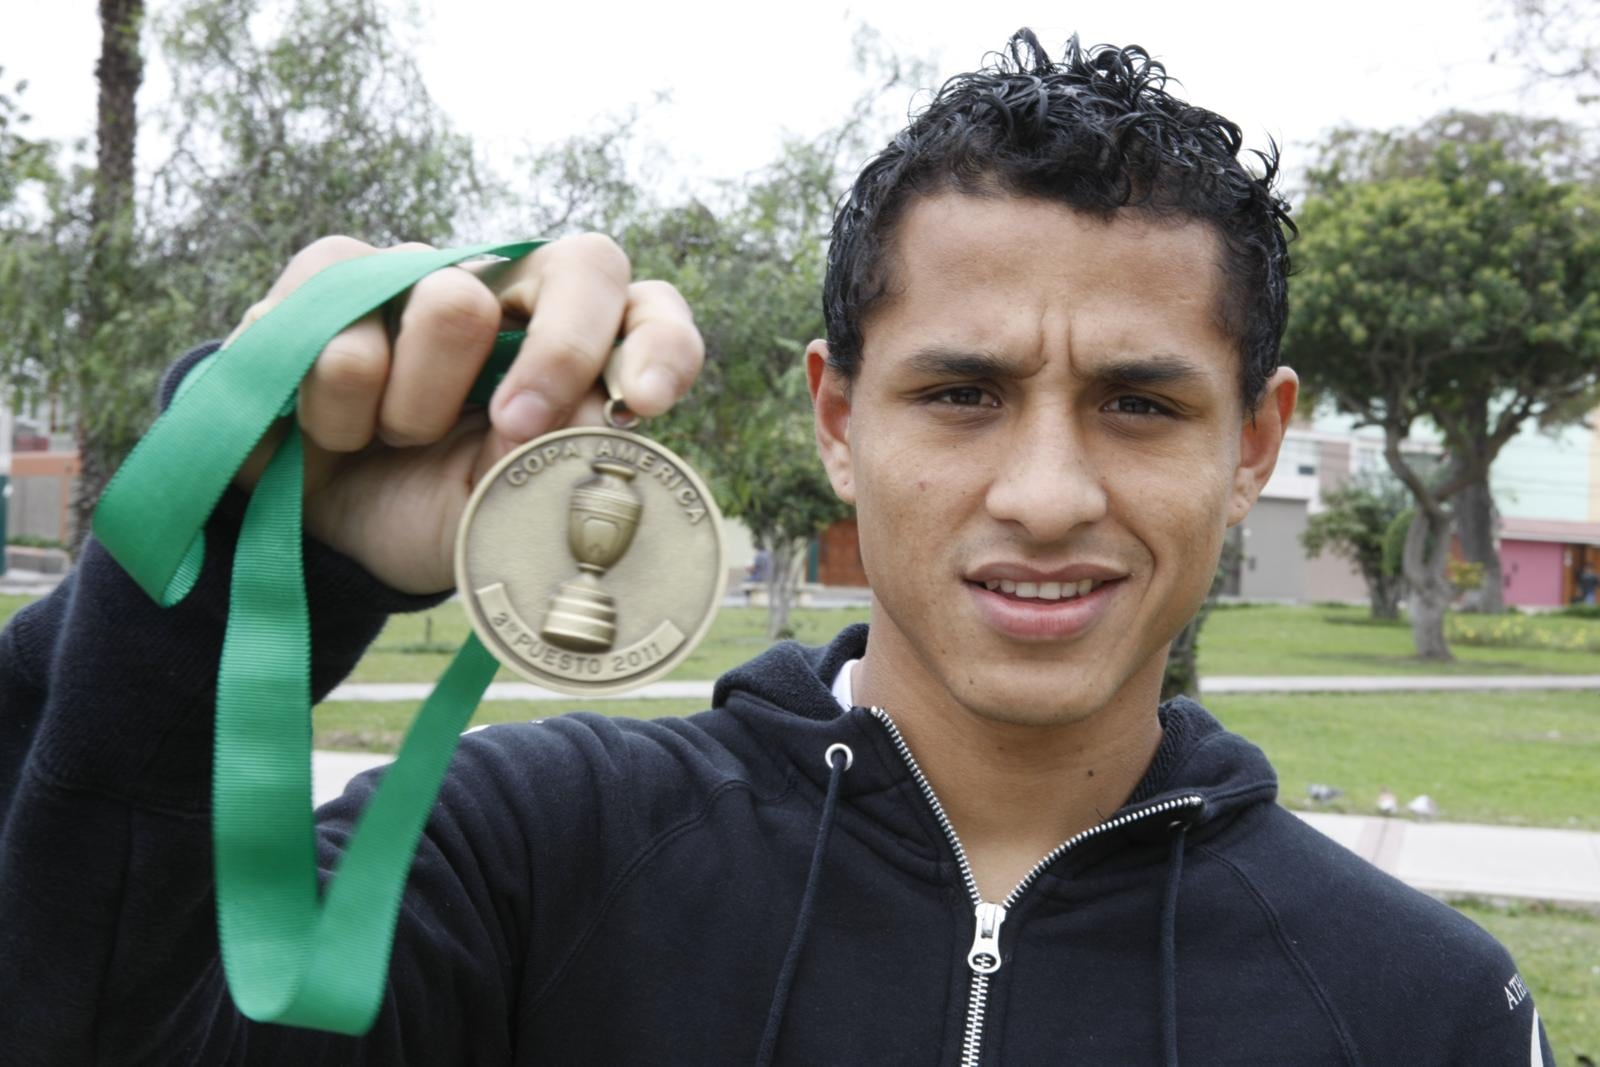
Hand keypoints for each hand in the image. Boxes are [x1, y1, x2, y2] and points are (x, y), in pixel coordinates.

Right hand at [229, 234, 703, 593]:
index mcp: (584, 351)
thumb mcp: (505, 514)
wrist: (325, 531)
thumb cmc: (437, 511)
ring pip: (453, 303)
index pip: (651, 313)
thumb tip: (593, 417)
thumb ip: (552, 467)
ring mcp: (431, 273)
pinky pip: (348, 332)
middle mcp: (521, 294)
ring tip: (395, 442)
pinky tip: (336, 431)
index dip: (661, 346)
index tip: (641, 405)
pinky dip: (340, 410)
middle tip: (518, 429)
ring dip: (419, 409)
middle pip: (586, 264)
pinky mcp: (336, 275)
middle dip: (562, 353)